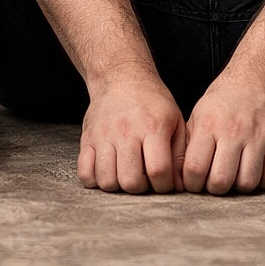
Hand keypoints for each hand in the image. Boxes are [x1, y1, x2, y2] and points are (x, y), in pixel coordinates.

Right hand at [77, 76, 186, 193]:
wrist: (121, 77)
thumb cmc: (151, 102)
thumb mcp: (175, 120)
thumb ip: (179, 154)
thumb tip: (179, 186)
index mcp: (152, 127)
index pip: (159, 171)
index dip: (164, 185)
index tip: (163, 180)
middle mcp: (126, 131)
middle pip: (131, 182)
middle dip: (140, 188)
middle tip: (143, 176)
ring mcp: (104, 135)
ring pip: (107, 181)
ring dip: (118, 185)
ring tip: (126, 172)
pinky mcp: (87, 139)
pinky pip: (85, 173)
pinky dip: (95, 179)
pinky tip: (108, 169)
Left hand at [183, 72, 264, 194]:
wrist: (259, 75)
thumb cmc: (226, 98)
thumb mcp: (200, 113)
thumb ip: (191, 144)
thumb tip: (181, 176)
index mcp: (209, 124)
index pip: (195, 169)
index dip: (192, 184)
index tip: (196, 182)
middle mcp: (234, 131)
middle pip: (221, 182)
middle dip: (216, 189)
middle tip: (217, 180)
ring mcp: (259, 137)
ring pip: (247, 183)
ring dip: (240, 186)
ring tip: (236, 174)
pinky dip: (263, 181)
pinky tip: (256, 170)